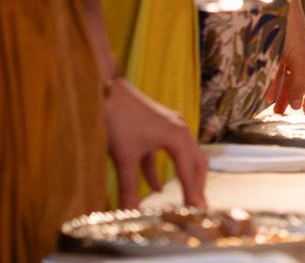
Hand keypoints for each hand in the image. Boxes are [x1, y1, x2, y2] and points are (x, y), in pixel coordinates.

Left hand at [104, 77, 208, 208]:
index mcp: (177, 136)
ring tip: (186, 199)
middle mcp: (179, 130)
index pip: (189, 172)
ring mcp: (170, 128)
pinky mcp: (157, 128)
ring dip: (185, 178)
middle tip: (199, 209)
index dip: (193, 194)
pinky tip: (158, 189)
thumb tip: (128, 214)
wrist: (104, 91)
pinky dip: (164, 171)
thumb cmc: (118, 119)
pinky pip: (167, 154)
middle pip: (197, 162)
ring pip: (185, 157)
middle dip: (198, 187)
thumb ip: (129, 188)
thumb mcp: (124, 157)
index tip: (196, 213)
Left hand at [266, 1, 304, 114]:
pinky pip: (278, 74)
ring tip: (278, 112)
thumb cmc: (293, 31)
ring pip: (290, 82)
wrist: (277, 8)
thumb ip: (297, 84)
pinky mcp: (279, 55)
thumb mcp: (297, 61)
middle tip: (298, 118)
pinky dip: (273, 85)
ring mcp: (292, 59)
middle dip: (301, 103)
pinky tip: (267, 95)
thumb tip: (297, 105)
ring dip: (284, 97)